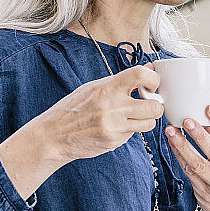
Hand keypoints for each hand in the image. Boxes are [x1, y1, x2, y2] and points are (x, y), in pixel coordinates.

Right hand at [43, 64, 163, 161]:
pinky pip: (134, 134)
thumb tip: (149, 69)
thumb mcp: (95, 87)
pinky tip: (118, 126)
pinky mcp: (114, 141)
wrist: (53, 136)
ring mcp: (114, 126)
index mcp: (107, 88)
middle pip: (154, 106)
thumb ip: (123, 80)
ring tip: (135, 115)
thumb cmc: (73, 108)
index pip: (140, 75)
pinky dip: (131, 130)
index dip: (153, 79)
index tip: (152, 84)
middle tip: (149, 103)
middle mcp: (113, 107)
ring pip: (149, 123)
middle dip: (156, 105)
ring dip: (147, 120)